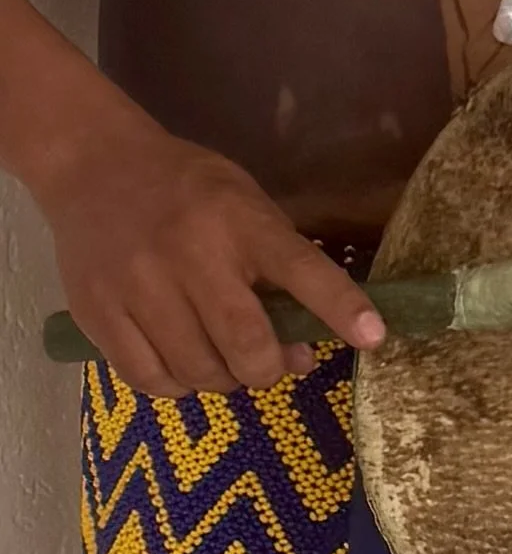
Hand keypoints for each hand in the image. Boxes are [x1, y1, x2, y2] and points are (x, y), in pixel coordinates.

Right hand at [35, 108, 384, 396]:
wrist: (95, 168)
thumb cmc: (187, 186)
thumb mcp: (244, 202)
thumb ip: (277, 265)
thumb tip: (303, 347)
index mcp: (239, 221)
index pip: (301, 268)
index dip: (340, 306)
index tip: (374, 336)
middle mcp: (191, 254)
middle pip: (244, 342)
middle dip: (268, 368)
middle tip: (270, 362)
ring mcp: (139, 287)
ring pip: (196, 370)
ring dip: (222, 380)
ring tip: (223, 361)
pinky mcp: (98, 314)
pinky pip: (148, 379)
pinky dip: (176, 385)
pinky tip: (183, 366)